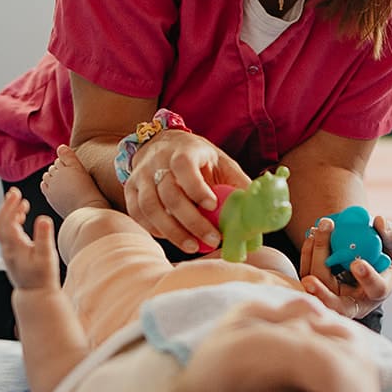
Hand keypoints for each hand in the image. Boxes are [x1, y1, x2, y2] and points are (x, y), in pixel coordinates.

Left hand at [0, 187, 59, 290]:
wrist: (36, 295)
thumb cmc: (43, 277)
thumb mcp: (47, 256)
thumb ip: (44, 236)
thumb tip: (43, 218)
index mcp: (14, 247)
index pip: (7, 222)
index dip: (10, 206)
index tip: (16, 194)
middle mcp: (7, 249)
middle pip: (1, 223)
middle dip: (7, 206)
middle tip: (14, 192)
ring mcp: (8, 252)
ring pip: (3, 228)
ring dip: (10, 213)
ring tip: (20, 202)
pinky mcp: (12, 254)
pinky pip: (7, 233)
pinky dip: (12, 222)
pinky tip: (21, 217)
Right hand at [123, 130, 249, 252]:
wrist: (163, 145)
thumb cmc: (199, 159)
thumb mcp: (221, 162)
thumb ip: (239, 183)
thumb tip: (260, 210)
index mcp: (183, 150)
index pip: (183, 166)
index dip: (196, 187)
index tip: (213, 206)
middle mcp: (157, 161)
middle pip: (168, 193)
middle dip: (191, 220)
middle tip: (211, 240)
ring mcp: (140, 176)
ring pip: (150, 206)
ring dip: (172, 231)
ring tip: (193, 247)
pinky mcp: (130, 190)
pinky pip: (138, 214)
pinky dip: (155, 229)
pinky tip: (172, 238)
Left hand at [297, 212, 391, 320]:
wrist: (365, 260)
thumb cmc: (382, 257)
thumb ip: (391, 236)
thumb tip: (379, 221)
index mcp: (377, 292)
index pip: (375, 290)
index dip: (367, 278)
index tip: (357, 263)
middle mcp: (353, 301)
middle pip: (334, 301)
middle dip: (321, 290)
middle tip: (311, 276)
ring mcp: (333, 296)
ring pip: (316, 286)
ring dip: (313, 257)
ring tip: (317, 231)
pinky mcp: (318, 286)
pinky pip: (308, 273)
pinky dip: (307, 253)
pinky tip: (312, 235)